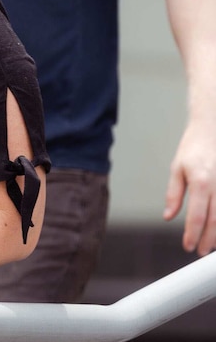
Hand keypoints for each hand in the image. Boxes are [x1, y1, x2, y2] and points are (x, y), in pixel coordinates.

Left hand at [163, 121, 215, 255]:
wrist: (213, 128)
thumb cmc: (194, 147)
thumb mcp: (177, 168)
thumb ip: (174, 194)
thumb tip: (168, 217)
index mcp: (201, 182)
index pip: (196, 216)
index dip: (192, 234)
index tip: (188, 247)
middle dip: (208, 240)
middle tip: (200, 252)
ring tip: (210, 245)